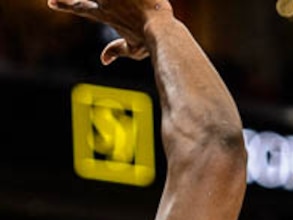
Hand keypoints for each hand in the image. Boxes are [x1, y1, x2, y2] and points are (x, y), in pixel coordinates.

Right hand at [47, 0, 170, 63]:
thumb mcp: (132, 50)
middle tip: (56, 0)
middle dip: (71, 0)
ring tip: (114, 7)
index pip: (80, 9)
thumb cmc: (150, 44)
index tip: (50, 3)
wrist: (162, 32)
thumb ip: (117, 50)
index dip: (64, 6)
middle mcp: (106, 2)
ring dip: (112, 2)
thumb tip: (103, 60)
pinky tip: (125, 0)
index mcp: (104, 15)